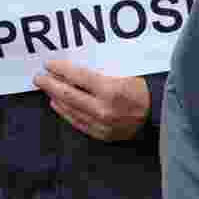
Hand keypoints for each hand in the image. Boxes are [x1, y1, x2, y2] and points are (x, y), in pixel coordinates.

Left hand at [34, 61, 149, 141]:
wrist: (159, 115)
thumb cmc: (144, 88)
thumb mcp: (127, 72)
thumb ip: (103, 71)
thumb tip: (76, 67)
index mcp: (111, 89)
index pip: (78, 77)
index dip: (61, 69)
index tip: (49, 64)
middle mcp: (103, 108)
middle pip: (69, 94)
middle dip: (51, 84)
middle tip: (39, 77)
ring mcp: (101, 124)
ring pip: (70, 109)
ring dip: (55, 97)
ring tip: (46, 88)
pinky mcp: (101, 134)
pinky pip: (77, 122)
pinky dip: (65, 111)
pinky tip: (57, 104)